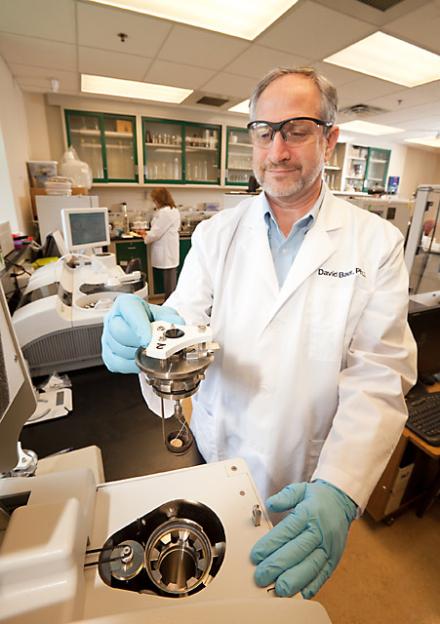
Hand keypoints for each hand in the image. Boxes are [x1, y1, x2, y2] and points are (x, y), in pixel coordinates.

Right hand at [101, 294, 183, 373]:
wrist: (146, 326)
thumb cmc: (152, 319)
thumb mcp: (165, 314)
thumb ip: (171, 319)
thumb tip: (177, 325)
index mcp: (126, 304)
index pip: (129, 311)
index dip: (139, 326)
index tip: (149, 340)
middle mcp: (113, 318)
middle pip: (119, 332)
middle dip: (139, 342)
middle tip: (154, 348)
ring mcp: (107, 337)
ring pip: (118, 350)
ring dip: (137, 355)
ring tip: (150, 352)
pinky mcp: (107, 353)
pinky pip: (116, 364)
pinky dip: (131, 366)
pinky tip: (141, 360)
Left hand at [251, 480, 356, 598]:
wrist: (341, 502)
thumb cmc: (317, 499)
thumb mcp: (300, 489)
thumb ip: (284, 497)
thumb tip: (271, 503)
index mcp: (309, 513)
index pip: (288, 530)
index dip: (271, 544)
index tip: (256, 555)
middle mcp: (320, 532)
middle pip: (298, 551)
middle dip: (278, 566)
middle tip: (261, 576)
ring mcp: (328, 547)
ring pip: (311, 566)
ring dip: (294, 581)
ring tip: (278, 590)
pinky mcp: (334, 559)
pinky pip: (323, 575)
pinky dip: (311, 587)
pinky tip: (299, 594)